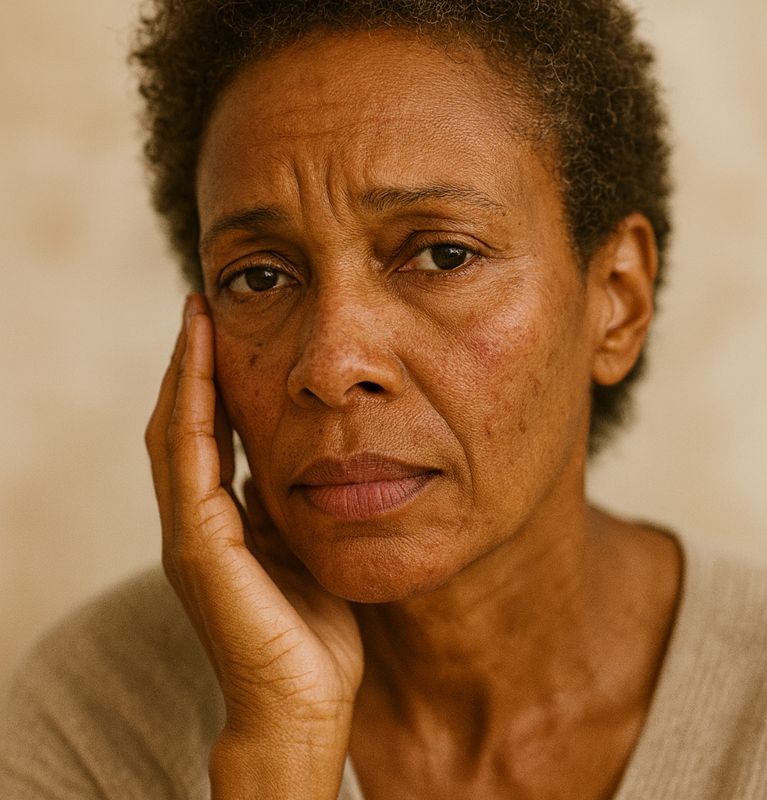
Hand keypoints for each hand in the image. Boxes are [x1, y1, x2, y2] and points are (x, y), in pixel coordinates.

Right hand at [145, 294, 363, 798]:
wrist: (303, 705)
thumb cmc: (310, 632)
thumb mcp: (301, 551)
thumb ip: (283, 511)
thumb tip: (286, 466)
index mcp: (220, 524)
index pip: (205, 436)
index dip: (207, 382)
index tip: (220, 330)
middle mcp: (194, 524)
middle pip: (179, 424)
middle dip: (188, 365)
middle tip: (200, 308)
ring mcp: (191, 537)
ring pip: (175, 435)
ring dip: (183, 374)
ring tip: (195, 320)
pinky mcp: (200, 551)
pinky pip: (190, 465)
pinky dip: (191, 411)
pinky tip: (199, 368)